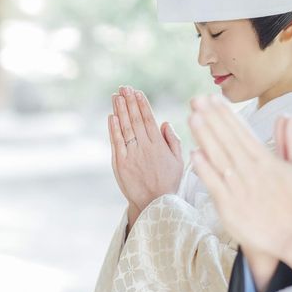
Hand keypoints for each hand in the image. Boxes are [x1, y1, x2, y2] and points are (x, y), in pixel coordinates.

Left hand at [108, 86, 184, 211]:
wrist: (155, 204)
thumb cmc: (169, 181)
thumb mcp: (179, 160)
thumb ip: (172, 140)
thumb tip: (164, 122)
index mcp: (159, 145)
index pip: (149, 119)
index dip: (143, 104)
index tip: (138, 92)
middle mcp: (145, 147)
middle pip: (135, 119)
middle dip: (130, 102)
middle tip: (125, 87)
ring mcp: (131, 155)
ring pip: (125, 128)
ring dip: (120, 110)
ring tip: (117, 96)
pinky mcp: (120, 163)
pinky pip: (116, 142)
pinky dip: (114, 128)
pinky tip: (112, 116)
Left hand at [189, 95, 291, 278]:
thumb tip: (286, 116)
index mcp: (266, 160)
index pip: (242, 131)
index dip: (226, 114)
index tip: (214, 99)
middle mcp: (250, 171)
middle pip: (226, 139)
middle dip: (211, 118)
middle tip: (196, 100)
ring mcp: (238, 189)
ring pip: (217, 157)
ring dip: (204, 136)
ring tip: (193, 117)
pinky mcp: (229, 207)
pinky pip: (213, 184)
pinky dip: (204, 169)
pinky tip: (194, 153)